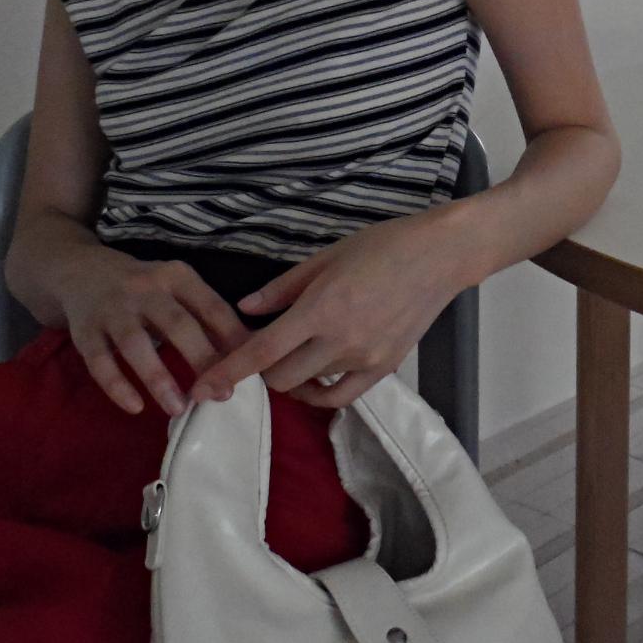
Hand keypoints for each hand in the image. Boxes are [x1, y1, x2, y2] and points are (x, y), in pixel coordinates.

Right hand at [53, 247, 251, 416]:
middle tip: (220, 394)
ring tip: (178, 408)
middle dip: (201, 359)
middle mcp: (145, 288)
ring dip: (158, 377)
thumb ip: (207, 316)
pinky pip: (99, 361)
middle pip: (177, 324)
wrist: (81, 271)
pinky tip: (135, 407)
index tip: (250, 367)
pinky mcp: (84, 330)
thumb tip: (251, 352)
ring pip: (135, 344)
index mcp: (176, 277)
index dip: (231, 336)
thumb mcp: (177, 289)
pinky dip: (117, 386)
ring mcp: (112, 309)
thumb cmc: (144, 289)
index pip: (211, 306)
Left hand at [186, 213, 471, 410]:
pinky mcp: (385, 369)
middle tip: (260, 349)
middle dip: (261, 370)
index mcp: (321, 309)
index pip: (263, 351)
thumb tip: (243, 309)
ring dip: (292, 376)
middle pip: (281, 377)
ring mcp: (365, 359)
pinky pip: (341, 396)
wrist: (439, 257)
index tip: (202, 388)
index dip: (228, 371)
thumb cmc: (382, 246)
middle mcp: (340, 341)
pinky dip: (319, 392)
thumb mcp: (325, 257)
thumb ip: (281, 288)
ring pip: (309, 385)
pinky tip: (313, 377)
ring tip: (292, 354)